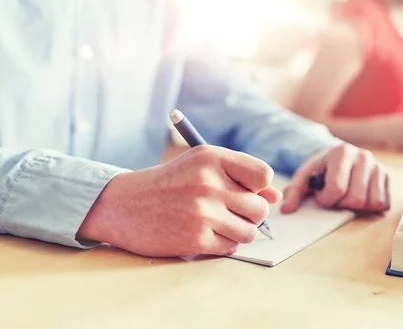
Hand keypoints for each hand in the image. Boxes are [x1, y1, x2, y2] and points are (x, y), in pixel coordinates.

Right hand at [78, 146, 280, 256]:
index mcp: (211, 158)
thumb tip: (276, 197)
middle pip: (260, 208)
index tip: (244, 190)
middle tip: (228, 210)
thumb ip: (241, 176)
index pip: (263, 175)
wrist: (124, 205)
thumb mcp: (201, 166)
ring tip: (216, 223)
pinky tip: (203, 233)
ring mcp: (202, 212)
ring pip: (250, 231)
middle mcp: (208, 182)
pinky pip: (231, 247)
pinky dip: (222, 244)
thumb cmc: (170, 183)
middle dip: (249, 213)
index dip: (258, 187)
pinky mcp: (195, 239)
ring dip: (238, 231)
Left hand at [280, 144, 389, 213]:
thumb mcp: (305, 176)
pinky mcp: (387, 177)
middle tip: (335, 198)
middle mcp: (363, 156)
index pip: (337, 188)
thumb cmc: (321, 169)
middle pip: (356, 199)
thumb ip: (294, 191)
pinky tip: (359, 197)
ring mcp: (378, 166)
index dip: (326, 199)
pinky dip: (370, 207)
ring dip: (356, 207)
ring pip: (371, 203)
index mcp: (341, 152)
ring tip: (347, 196)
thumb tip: (286, 209)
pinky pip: (383, 203)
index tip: (322, 195)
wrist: (339, 157)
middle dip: (341, 204)